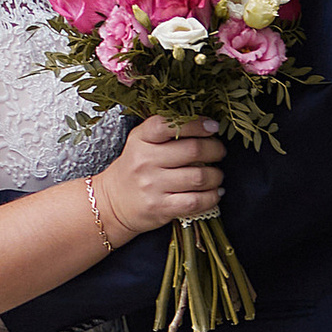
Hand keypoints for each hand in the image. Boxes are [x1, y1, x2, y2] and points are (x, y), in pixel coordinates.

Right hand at [101, 117, 224, 240]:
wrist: (112, 203)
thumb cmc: (134, 169)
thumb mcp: (140, 142)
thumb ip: (165, 130)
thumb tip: (205, 125)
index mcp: (141, 139)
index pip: (169, 124)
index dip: (196, 124)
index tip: (213, 127)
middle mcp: (145, 161)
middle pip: (193, 150)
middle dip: (215, 149)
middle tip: (219, 152)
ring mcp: (152, 186)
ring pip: (199, 177)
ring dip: (216, 175)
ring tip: (216, 174)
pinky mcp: (160, 208)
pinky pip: (195, 202)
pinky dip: (212, 197)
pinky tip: (214, 192)